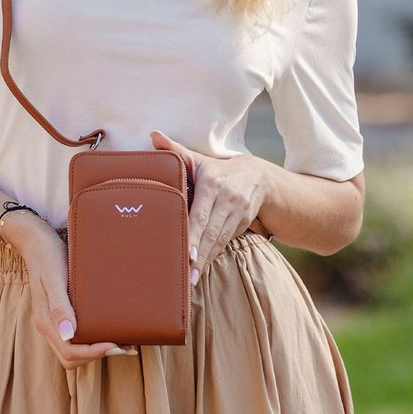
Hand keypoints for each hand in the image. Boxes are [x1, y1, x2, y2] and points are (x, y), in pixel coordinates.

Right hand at [3, 213, 132, 367]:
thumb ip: (59, 307)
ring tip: (120, 342)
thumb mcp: (55, 279)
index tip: (114, 345)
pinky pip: (74, 337)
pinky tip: (107, 330)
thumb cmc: (48, 257)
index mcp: (45, 320)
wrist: (38, 242)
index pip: (69, 351)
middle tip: (122, 347)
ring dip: (94, 352)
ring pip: (72, 350)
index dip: (92, 353)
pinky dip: (91, 341)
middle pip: (70, 357)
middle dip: (95, 356)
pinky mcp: (60, 315)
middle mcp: (48, 325)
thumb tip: (68, 334)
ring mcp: (53, 322)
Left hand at [150, 130, 270, 282]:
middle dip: (199, 253)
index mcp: (212, 182)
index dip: (194, 233)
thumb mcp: (199, 159)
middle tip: (187, 273)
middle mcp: (227, 197)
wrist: (258, 177)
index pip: (201, 212)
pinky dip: (213, 256)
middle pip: (211, 230)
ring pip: (219, 239)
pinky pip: (226, 242)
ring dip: (205, 260)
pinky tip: (201, 270)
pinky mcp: (243, 222)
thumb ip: (176, 150)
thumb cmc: (218, 170)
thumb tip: (153, 135)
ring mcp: (238, 211)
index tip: (186, 251)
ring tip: (192, 278)